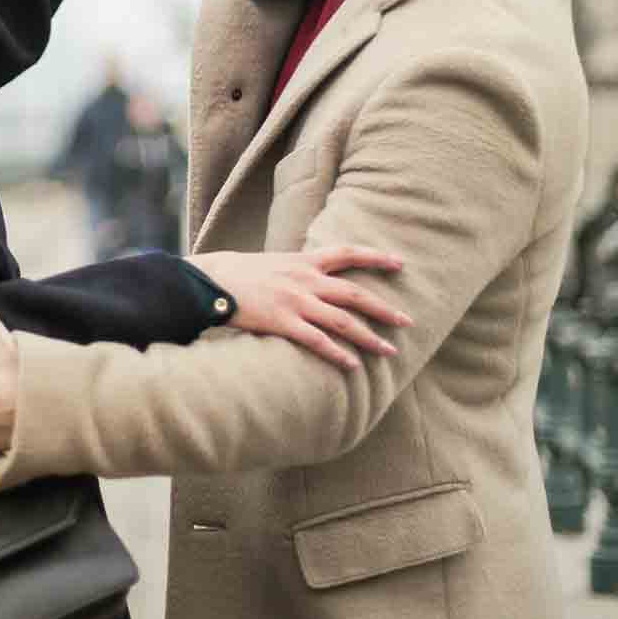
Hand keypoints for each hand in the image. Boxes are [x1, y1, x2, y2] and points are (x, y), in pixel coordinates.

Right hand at [191, 247, 410, 370]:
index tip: (399, 262)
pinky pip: (318, 340)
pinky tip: (352, 365)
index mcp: (303, 262)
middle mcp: (305, 279)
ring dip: (369, 337)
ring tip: (388, 351)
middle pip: (355, 293)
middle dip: (384, 308)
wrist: (211, 282)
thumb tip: (313, 277)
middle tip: (406, 321)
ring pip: (343, 320)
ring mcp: (296, 301)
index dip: (375, 257)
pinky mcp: (283, 322)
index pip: (347, 253)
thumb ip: (296, 270)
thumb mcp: (272, 262)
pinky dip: (338, 353)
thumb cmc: (237, 273)